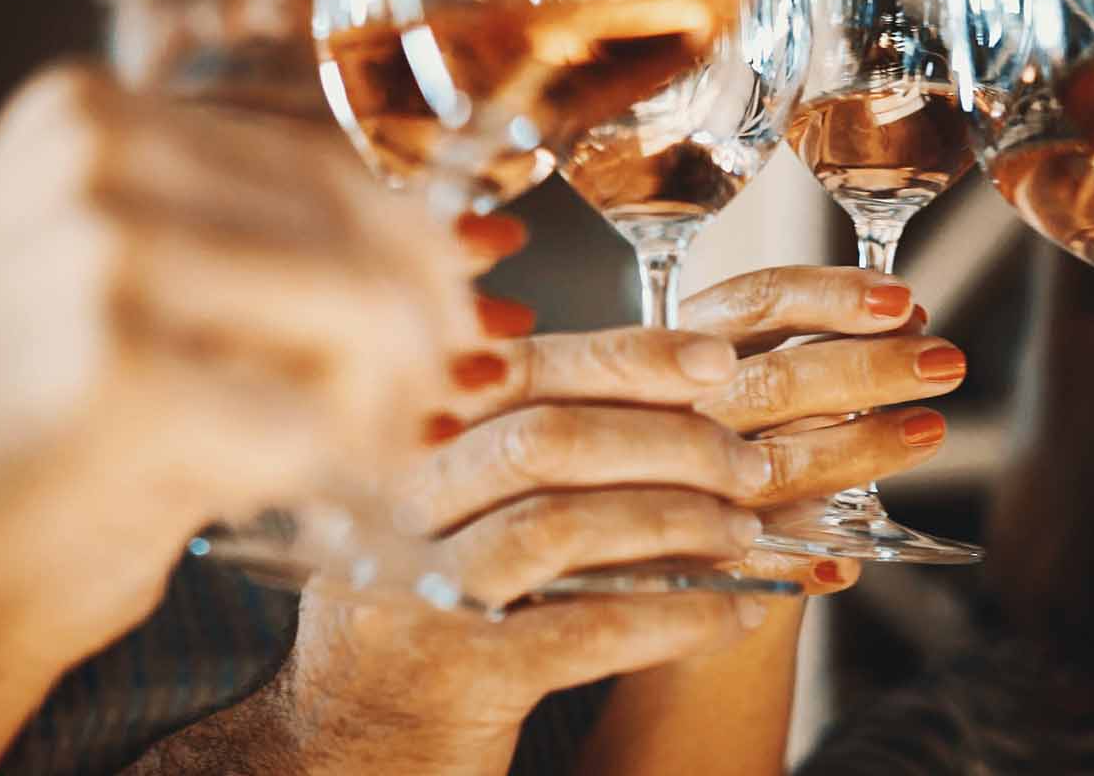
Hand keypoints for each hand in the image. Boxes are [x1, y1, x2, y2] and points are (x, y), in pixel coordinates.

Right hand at [0, 64, 474, 670]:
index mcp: (92, 108)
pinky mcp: (116, 373)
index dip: (415, 236)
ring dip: (393, 395)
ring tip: (376, 447)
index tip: (459, 300)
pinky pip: (307, 418)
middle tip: (439, 387)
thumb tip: (461, 255)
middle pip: (363, 225)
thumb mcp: (94, 261)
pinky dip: (339, 463)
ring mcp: (103, 253)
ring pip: (359, 314)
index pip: (323, 154)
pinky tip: (323, 487)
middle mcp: (99, 152)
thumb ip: (245, 239)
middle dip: (429, 319)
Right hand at [218, 267, 959, 774]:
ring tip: (750, 528)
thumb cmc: (415, 624)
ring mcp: (418, 592)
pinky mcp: (456, 675)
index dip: (623, 357)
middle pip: (544, 436)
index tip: (718, 357)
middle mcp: (395, 509)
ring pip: (562, 523)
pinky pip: (582, 629)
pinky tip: (733, 612)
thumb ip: (506, 445)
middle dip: (668, 436)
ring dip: (678, 519)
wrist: (338, 756)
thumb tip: (651, 376)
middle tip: (755, 454)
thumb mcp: (438, 519)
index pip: (513, 373)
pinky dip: (671, 612)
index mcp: (397, 449)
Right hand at [679, 265, 963, 584]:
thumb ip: (814, 346)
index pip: (756, 304)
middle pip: (774, 381)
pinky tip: (847, 559)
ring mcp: (676, 481)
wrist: (638, 544)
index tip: (902, 301)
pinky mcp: (687, 554)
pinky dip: (806, 556)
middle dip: (868, 369)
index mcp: (682, 346)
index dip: (831, 296)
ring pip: (774, 465)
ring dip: (860, 449)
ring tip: (927, 431)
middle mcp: (672, 409)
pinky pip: (756, 556)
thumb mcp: (743, 374)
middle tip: (943, 364)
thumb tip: (909, 319)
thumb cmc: (721, 440)